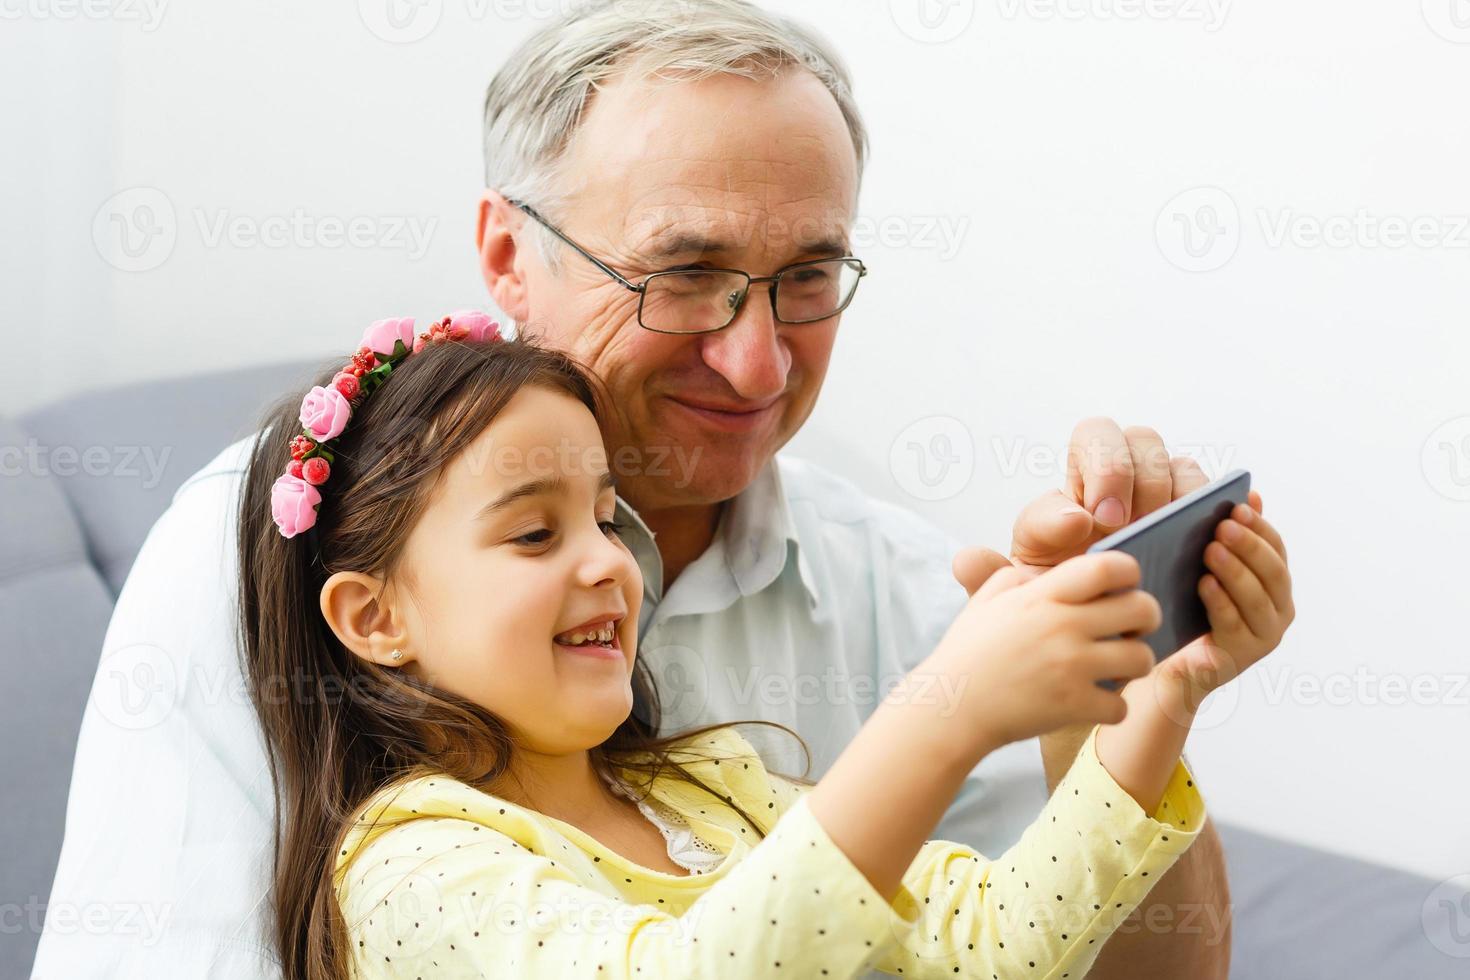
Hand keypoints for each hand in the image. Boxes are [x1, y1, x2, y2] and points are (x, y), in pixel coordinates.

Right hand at [928, 550, 1162, 754]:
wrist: (949, 708)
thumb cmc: (967, 655)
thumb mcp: (984, 603)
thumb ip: (1015, 578)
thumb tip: (1041, 573)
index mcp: (1042, 596)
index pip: (1109, 566)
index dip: (1130, 572)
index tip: (1126, 585)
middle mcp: (1062, 626)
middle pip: (1142, 609)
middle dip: (1147, 618)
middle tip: (1133, 629)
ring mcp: (1071, 666)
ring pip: (1142, 658)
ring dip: (1136, 665)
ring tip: (1119, 669)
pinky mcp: (1073, 705)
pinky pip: (1121, 705)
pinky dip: (1113, 708)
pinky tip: (1097, 704)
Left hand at [1011, 419, 1209, 572]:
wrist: (1084, 609)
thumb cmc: (1054, 576)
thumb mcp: (1030, 559)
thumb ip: (1038, 532)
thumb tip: (1078, 519)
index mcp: (1083, 469)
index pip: (1096, 432)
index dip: (1107, 467)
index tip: (1103, 517)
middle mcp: (1128, 469)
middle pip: (1145, 440)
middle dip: (1143, 482)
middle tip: (1133, 526)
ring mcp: (1164, 491)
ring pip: (1184, 468)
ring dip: (1180, 500)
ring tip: (1169, 539)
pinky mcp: (1194, 516)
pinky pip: (1215, 499)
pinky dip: (1212, 515)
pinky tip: (1201, 546)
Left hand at [1154, 491, 1294, 709]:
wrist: (1167, 659)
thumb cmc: (1187, 604)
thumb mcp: (1205, 564)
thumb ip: (1228, 535)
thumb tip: (1251, 494)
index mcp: (1274, 582)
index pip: (1276, 547)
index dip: (1260, 526)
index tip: (1238, 506)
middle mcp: (1278, 608)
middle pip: (1272, 572)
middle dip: (1249, 546)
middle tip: (1224, 526)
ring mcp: (1264, 634)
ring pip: (1257, 598)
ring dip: (1235, 571)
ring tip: (1211, 551)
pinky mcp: (1242, 655)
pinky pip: (1234, 625)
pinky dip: (1221, 602)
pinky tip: (1205, 584)